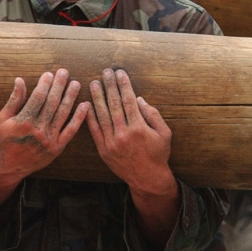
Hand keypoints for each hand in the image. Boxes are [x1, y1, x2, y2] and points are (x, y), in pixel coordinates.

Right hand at [0, 69, 85, 214]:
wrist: (9, 166)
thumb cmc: (5, 138)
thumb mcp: (4, 118)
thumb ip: (14, 99)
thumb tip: (20, 79)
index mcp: (23, 121)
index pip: (38, 98)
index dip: (45, 84)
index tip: (49, 74)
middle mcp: (38, 130)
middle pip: (52, 103)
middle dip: (59, 86)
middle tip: (65, 72)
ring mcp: (49, 139)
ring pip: (63, 114)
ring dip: (70, 97)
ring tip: (76, 83)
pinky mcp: (58, 147)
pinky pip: (71, 130)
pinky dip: (79, 117)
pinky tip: (85, 105)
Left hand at [83, 69, 178, 242]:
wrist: (147, 178)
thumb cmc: (159, 154)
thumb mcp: (164, 133)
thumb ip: (153, 114)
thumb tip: (138, 99)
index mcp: (139, 128)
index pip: (129, 101)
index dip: (124, 85)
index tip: (120, 73)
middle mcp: (124, 134)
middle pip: (115, 104)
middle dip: (110, 86)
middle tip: (105, 72)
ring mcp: (112, 142)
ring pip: (102, 115)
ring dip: (98, 98)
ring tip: (94, 83)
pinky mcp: (104, 150)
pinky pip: (95, 131)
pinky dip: (90, 118)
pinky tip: (87, 105)